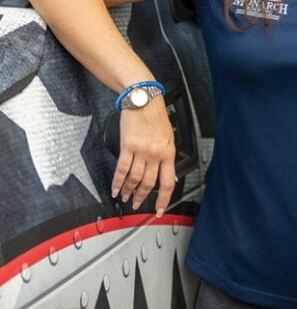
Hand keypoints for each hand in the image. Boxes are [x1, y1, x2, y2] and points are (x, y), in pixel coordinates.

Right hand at [111, 96, 175, 216]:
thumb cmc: (155, 115)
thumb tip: (169, 175)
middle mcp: (156, 153)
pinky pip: (122, 169)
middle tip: (137, 204)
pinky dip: (118, 182)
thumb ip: (167, 156)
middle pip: (149, 183)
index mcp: (168, 152)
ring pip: (135, 178)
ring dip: (128, 191)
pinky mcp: (128, 146)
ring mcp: (142, 150)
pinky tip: (115, 188)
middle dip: (142, 197)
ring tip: (125, 197)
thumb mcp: (169, 136)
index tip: (158, 209)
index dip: (163, 199)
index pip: (168, 182)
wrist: (143, 99)